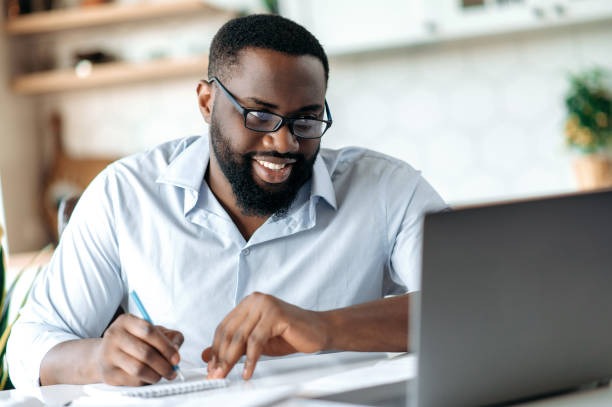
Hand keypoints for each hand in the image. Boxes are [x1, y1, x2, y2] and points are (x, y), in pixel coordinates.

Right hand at [94, 314, 183, 385]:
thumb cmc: (133, 341)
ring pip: (139, 369)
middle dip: (164, 365)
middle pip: (145, 352)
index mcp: (126, 321)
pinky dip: (146, 381)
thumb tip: (176, 348)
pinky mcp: (108, 373)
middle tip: (173, 371)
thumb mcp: (151, 331)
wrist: (104, 355)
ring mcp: (109, 355)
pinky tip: (149, 377)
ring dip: (156, 375)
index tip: (176, 358)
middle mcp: (114, 335)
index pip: (149, 331)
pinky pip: (133, 380)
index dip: (166, 346)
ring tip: (162, 375)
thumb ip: (169, 336)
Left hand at [202, 292, 328, 379]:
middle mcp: (255, 300)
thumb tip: (206, 354)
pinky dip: (250, 360)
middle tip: (216, 374)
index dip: (215, 348)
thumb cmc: (290, 335)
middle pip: (230, 331)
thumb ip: (234, 346)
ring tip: (226, 374)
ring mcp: (265, 305)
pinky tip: (247, 371)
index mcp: (248, 303)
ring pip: (240, 336)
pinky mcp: (275, 314)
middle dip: (221, 356)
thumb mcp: (256, 342)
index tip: (211, 366)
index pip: (224, 326)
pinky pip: (256, 341)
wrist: (318, 331)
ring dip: (231, 359)